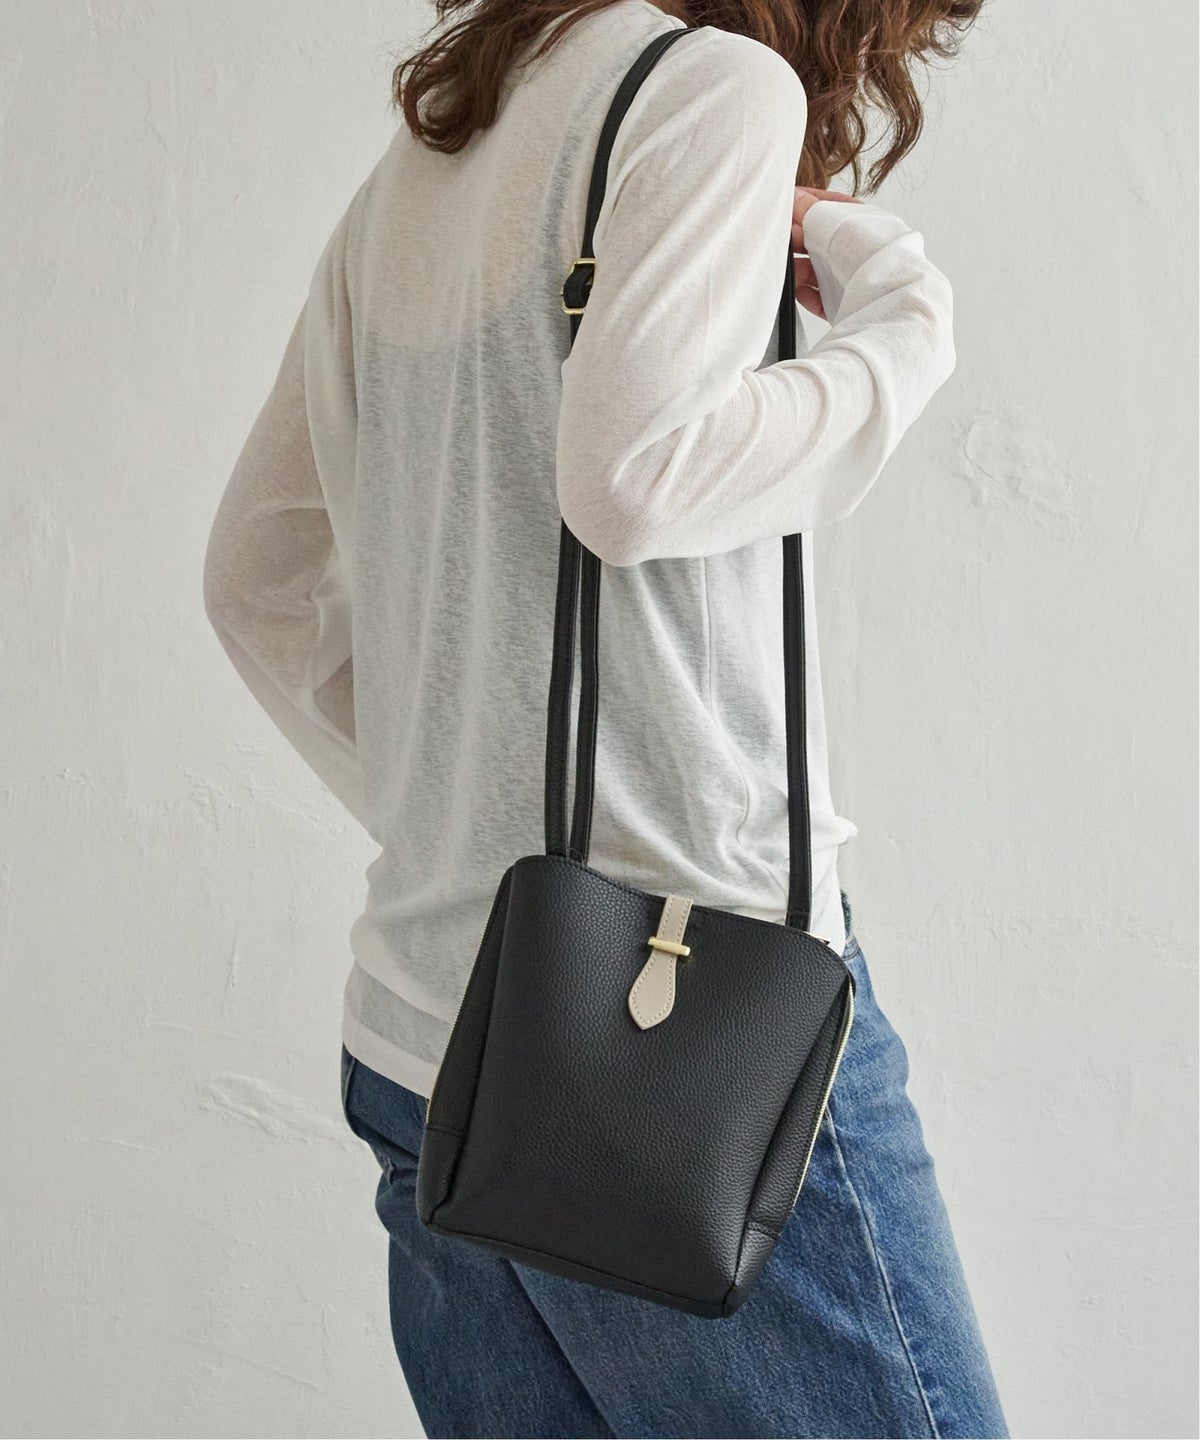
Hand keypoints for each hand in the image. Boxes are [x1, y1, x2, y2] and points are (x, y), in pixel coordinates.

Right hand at [792, 187, 861, 319]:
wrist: (885, 296)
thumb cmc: (868, 252)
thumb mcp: (832, 219)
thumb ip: (809, 208)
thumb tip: (793, 196)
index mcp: (861, 223)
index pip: (828, 209)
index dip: (805, 205)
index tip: (785, 205)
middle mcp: (856, 250)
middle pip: (817, 241)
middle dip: (796, 240)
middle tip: (779, 239)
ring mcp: (851, 279)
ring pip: (815, 270)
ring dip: (796, 269)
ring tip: (786, 269)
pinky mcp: (845, 305)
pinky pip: (817, 298)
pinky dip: (803, 293)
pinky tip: (796, 290)